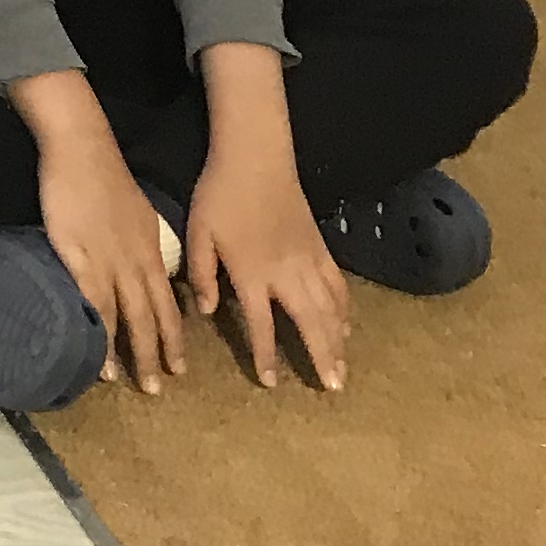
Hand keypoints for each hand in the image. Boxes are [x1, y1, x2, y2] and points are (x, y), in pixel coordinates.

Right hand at [40, 130, 187, 393]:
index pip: (168, 303)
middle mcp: (138, 265)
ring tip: (138, 384)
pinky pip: (96, 308)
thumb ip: (139, 242)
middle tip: (162, 387)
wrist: (84, 151)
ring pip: (131, 319)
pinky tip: (101, 361)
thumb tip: (141, 264)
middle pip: (154, 318)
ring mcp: (111, 264)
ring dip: (136, 354)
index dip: (174, 336)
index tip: (179, 364)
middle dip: (160, 354)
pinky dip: (101, 338)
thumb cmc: (105, 177)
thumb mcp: (136, 214)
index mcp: (151, 253)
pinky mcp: (83, 260)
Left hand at [187, 149, 354, 390]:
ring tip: (343, 368)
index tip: (271, 382)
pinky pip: (338, 285)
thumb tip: (207, 310)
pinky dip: (345, 309)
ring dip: (338, 341)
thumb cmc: (220, 195)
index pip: (262, 325)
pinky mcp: (320, 247)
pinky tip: (347, 325)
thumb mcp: (198, 234)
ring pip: (331, 309)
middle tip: (333, 387)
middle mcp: (286, 273)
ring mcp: (308, 260)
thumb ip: (200, 274)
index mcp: (252, 273)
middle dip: (321, 357)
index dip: (266, 355)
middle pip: (310, 323)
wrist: (255, 158)